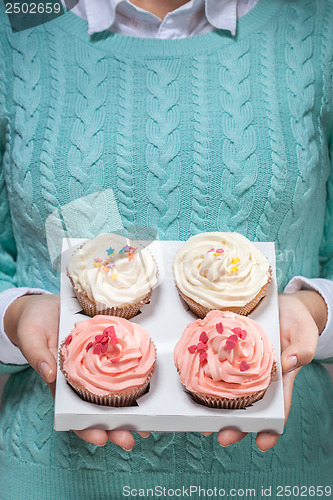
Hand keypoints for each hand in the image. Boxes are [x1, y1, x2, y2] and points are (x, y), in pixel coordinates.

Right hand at [4, 294, 147, 448]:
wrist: (43, 306)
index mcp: (59, 383)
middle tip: (131, 438)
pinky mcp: (104, 352)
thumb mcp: (30, 335)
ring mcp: (94, 368)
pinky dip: (133, 379)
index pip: (73, 412)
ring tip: (145, 425)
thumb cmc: (33, 323)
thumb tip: (49, 374)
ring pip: (113, 395)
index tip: (100, 438)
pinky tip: (147, 388)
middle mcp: (79, 380)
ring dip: (128, 411)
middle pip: (98, 410)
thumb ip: (36, 354)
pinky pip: (119, 368)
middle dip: (114, 428)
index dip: (86, 427)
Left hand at [204, 290, 325, 450]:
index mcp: (281, 378)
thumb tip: (290, 362)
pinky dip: (207, 378)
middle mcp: (260, 376)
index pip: (279, 407)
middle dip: (236, 425)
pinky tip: (194, 386)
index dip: (271, 428)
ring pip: (229, 392)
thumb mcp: (305, 332)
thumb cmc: (298, 321)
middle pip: (248, 406)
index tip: (263, 443)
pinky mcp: (230, 352)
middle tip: (222, 437)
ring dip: (217, 409)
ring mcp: (243, 366)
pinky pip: (218, 366)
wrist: (283, 304)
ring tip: (202, 421)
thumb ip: (303, 349)